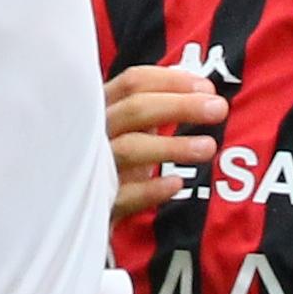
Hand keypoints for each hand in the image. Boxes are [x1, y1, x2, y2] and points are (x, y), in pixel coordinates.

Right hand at [104, 59, 225, 220]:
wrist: (74, 212)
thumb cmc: (108, 164)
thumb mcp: (125, 130)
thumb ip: (153, 110)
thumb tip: (200, 92)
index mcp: (100, 109)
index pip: (133, 82)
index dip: (172, 81)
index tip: (206, 87)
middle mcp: (93, 133)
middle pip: (135, 109)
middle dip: (180, 105)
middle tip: (218, 109)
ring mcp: (92, 168)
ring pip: (130, 149)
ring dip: (172, 146)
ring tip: (208, 147)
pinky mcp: (97, 204)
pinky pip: (124, 195)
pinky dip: (150, 189)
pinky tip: (175, 183)